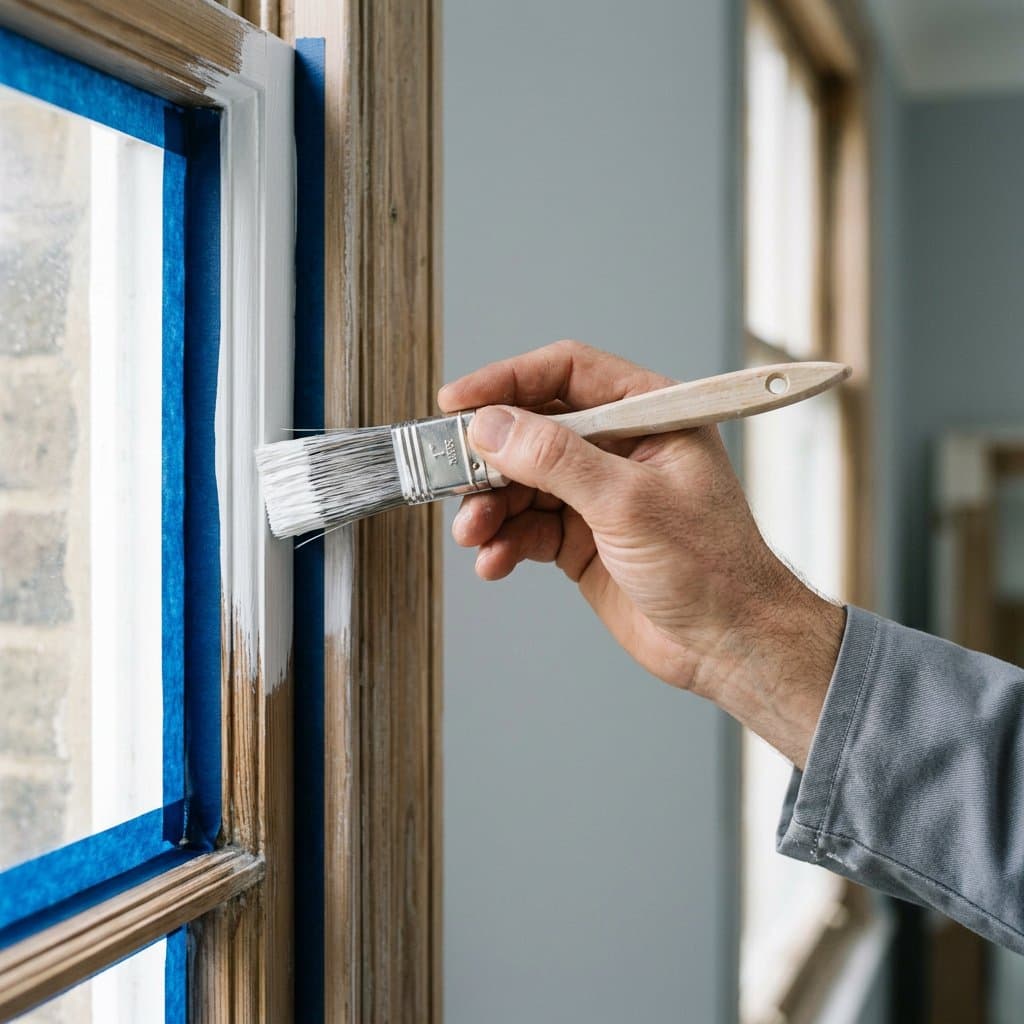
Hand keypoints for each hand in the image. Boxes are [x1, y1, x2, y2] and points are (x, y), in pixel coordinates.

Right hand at [438, 340, 844, 766]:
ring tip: (473, 532)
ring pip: (523, 483)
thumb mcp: (628, 502)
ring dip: (490, 506)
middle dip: (489, 456)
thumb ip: (556, 460)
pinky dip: (505, 542)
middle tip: (450, 476)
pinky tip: (494, 561)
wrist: (730, 646)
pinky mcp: (583, 539)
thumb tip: (492, 426)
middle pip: (534, 430)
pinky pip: (528, 528)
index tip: (457, 402)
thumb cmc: (711, 567)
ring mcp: (599, 495)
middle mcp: (620, 448)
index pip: (567, 374)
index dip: (508, 381)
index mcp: (649, 415)